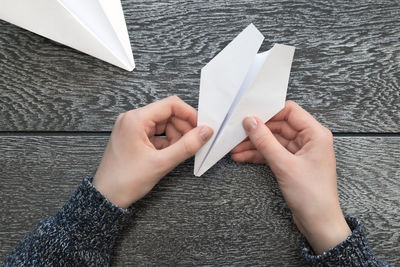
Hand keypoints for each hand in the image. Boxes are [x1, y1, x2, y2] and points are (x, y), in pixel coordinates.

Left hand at [93, 96, 212, 208]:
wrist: (106, 197)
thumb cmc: (125, 180)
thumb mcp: (161, 163)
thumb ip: (186, 146)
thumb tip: (204, 132)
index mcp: (135, 119)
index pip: (170, 105)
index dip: (189, 114)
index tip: (201, 127)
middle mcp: (132, 119)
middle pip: (168, 114)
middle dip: (183, 128)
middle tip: (194, 142)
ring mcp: (132, 128)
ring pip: (163, 124)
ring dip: (176, 136)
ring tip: (180, 152)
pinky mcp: (133, 138)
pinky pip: (156, 134)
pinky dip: (166, 142)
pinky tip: (170, 154)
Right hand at [231, 100, 350, 253]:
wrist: (318, 223)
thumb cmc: (313, 196)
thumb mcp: (284, 165)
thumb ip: (265, 141)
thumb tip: (251, 122)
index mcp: (316, 134)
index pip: (290, 111)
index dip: (270, 111)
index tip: (251, 115)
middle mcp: (309, 140)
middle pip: (279, 126)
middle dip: (258, 130)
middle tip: (238, 132)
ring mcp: (300, 152)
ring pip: (273, 141)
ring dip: (255, 144)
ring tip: (236, 148)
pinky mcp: (292, 164)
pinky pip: (273, 153)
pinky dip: (259, 155)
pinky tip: (243, 157)